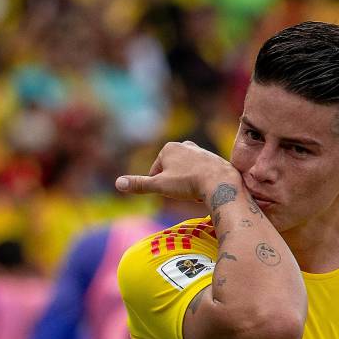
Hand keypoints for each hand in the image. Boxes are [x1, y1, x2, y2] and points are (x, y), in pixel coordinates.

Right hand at [115, 141, 237, 203]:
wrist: (220, 183)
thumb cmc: (188, 183)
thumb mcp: (160, 185)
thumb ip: (140, 184)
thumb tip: (117, 183)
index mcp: (169, 148)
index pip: (156, 173)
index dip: (162, 187)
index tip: (173, 192)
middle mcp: (185, 146)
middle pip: (173, 174)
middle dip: (177, 186)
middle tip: (186, 192)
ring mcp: (201, 152)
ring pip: (188, 176)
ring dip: (190, 187)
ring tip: (198, 191)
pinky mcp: (215, 160)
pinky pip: (203, 177)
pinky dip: (203, 185)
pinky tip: (209, 190)